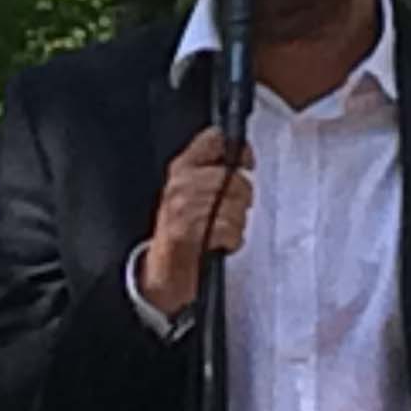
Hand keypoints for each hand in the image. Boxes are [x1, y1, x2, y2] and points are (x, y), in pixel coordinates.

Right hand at [136, 127, 253, 316]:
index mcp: (180, 168)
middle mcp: (181, 184)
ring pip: (236, 206)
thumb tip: (242, 155)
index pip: (214, 140)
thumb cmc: (182, 229)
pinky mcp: (188, 232)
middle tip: (230, 211)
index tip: (247, 162)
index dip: (239, 150)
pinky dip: (232, 240)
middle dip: (241, 199)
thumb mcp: (190, 191)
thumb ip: (212, 169)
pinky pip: (230, 230)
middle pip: (234, 178)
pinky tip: (220, 242)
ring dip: (236, 223)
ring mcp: (183, 207)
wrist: (163, 270)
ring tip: (222, 229)